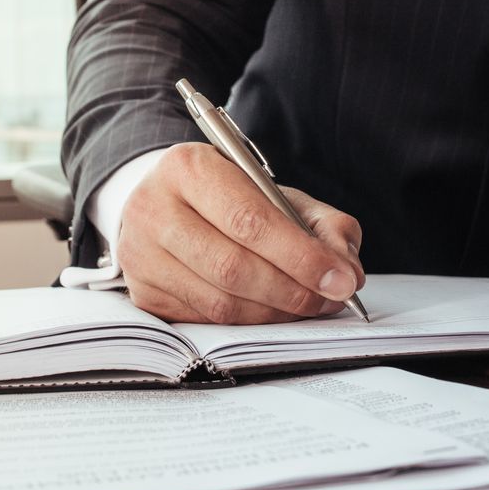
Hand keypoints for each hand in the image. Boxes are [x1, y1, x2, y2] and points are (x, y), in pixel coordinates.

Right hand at [113, 142, 365, 324]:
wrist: (163, 200)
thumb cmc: (225, 196)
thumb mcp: (273, 191)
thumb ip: (319, 222)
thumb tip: (346, 270)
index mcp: (188, 168)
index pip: (249, 220)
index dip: (300, 256)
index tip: (341, 279)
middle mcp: (154, 209)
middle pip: (233, 267)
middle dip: (293, 290)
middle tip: (331, 299)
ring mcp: (141, 255)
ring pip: (220, 302)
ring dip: (275, 312)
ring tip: (308, 305)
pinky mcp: (142, 292)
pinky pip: (206, 320)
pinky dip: (249, 322)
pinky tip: (273, 311)